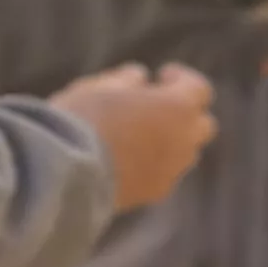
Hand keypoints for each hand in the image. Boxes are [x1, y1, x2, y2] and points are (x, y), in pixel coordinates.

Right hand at [45, 63, 216, 210]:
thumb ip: (126, 79)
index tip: (163, 74)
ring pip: (185, 152)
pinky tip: (127, 158)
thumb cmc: (81, 119)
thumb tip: (140, 76)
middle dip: (185, 112)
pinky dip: (156, 163)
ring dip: (171, 140)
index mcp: (178, 108)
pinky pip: (166, 173)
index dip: (182, 78)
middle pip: (202, 124)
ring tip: (137, 132)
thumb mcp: (99, 87)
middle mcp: (185, 141)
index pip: (199, 89)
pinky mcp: (156, 192)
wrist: (64, 173)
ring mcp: (174, 170)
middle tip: (156, 104)